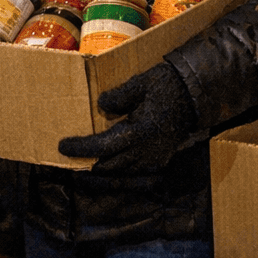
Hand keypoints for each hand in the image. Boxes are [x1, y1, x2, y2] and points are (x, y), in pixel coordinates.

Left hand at [58, 62, 199, 173]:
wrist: (194, 95)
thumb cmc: (166, 86)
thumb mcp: (141, 83)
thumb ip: (119, 96)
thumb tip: (101, 105)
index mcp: (141, 133)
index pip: (104, 147)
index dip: (82, 149)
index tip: (63, 146)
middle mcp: (148, 152)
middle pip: (109, 167)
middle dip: (87, 165)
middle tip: (66, 159)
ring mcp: (154, 159)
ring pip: (121, 174)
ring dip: (100, 171)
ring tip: (80, 165)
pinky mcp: (158, 161)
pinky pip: (133, 174)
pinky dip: (116, 172)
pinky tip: (104, 166)